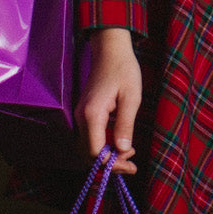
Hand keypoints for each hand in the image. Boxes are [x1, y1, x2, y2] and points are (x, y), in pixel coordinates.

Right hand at [74, 27, 141, 173]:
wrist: (110, 50)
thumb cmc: (123, 70)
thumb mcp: (131, 97)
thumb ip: (125, 124)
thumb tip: (123, 149)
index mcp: (91, 115)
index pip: (94, 152)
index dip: (112, 163)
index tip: (131, 164)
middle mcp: (81, 118)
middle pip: (88, 153)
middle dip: (109, 163)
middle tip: (132, 164)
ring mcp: (80, 116)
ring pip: (87, 147)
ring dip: (105, 156)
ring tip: (128, 155)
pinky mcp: (84, 113)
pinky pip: (89, 138)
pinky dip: (102, 146)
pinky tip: (119, 143)